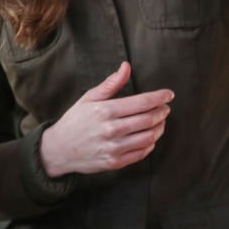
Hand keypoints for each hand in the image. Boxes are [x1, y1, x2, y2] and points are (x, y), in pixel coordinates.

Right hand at [39, 62, 172, 177]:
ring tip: (160, 121)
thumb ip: (111, 83)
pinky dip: (150, 144)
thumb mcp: (89, 98)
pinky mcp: (114, 162)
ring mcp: (113, 148)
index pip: (142, 102)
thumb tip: (126, 66)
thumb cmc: (75, 121)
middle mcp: (111, 130)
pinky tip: (150, 136)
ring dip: (160, 127)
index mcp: (106, 111)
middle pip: (149, 119)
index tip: (169, 94)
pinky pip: (141, 153)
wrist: (58, 150)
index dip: (160, 97)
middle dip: (162, 111)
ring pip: (149, 137)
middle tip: (166, 108)